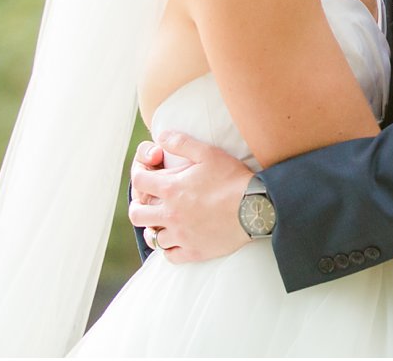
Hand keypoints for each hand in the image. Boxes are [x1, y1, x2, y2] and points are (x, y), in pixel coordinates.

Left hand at [128, 132, 253, 263]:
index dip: (139, 175)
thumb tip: (160, 136)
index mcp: (171, 189)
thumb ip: (181, 143)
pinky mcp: (194, 251)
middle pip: (136, 214)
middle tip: (149, 202)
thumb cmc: (232, 178)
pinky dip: (169, 248)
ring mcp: (181, 235)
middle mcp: (170, 214)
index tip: (146, 174)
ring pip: (153, 237)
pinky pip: (170, 256)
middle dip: (139, 205)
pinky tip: (177, 239)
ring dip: (155, 228)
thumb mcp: (208, 153)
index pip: (138, 182)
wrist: (255, 207)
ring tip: (164, 222)